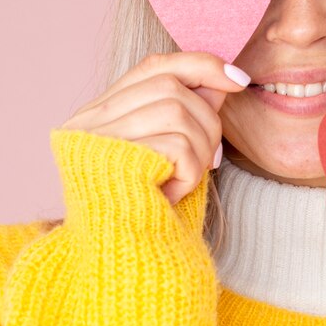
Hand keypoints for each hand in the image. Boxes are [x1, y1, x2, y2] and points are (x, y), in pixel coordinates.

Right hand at [59, 51, 250, 204]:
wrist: (123, 260)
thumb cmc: (149, 206)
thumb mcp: (170, 152)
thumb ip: (189, 112)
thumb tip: (226, 79)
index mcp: (100, 112)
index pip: (154, 66)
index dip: (200, 65)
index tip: (237, 79)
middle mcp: (87, 119)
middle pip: (171, 86)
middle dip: (207, 120)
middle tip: (211, 159)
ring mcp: (94, 139)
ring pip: (176, 111)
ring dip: (200, 148)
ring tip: (187, 178)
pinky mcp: (110, 162)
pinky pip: (176, 146)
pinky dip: (189, 172)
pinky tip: (173, 195)